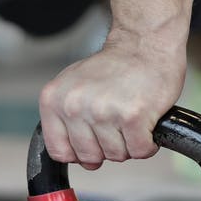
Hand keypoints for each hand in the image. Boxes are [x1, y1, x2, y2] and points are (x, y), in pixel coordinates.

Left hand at [38, 37, 185, 169]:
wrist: (144, 43)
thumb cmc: (113, 67)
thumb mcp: (72, 86)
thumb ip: (65, 120)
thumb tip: (73, 157)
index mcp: (54, 100)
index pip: (59, 151)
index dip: (79, 153)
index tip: (91, 142)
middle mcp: (74, 106)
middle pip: (89, 157)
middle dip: (106, 148)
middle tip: (116, 124)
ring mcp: (103, 112)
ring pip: (115, 156)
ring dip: (128, 144)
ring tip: (130, 118)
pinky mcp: (132, 116)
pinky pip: (139, 151)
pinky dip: (147, 144)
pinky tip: (145, 124)